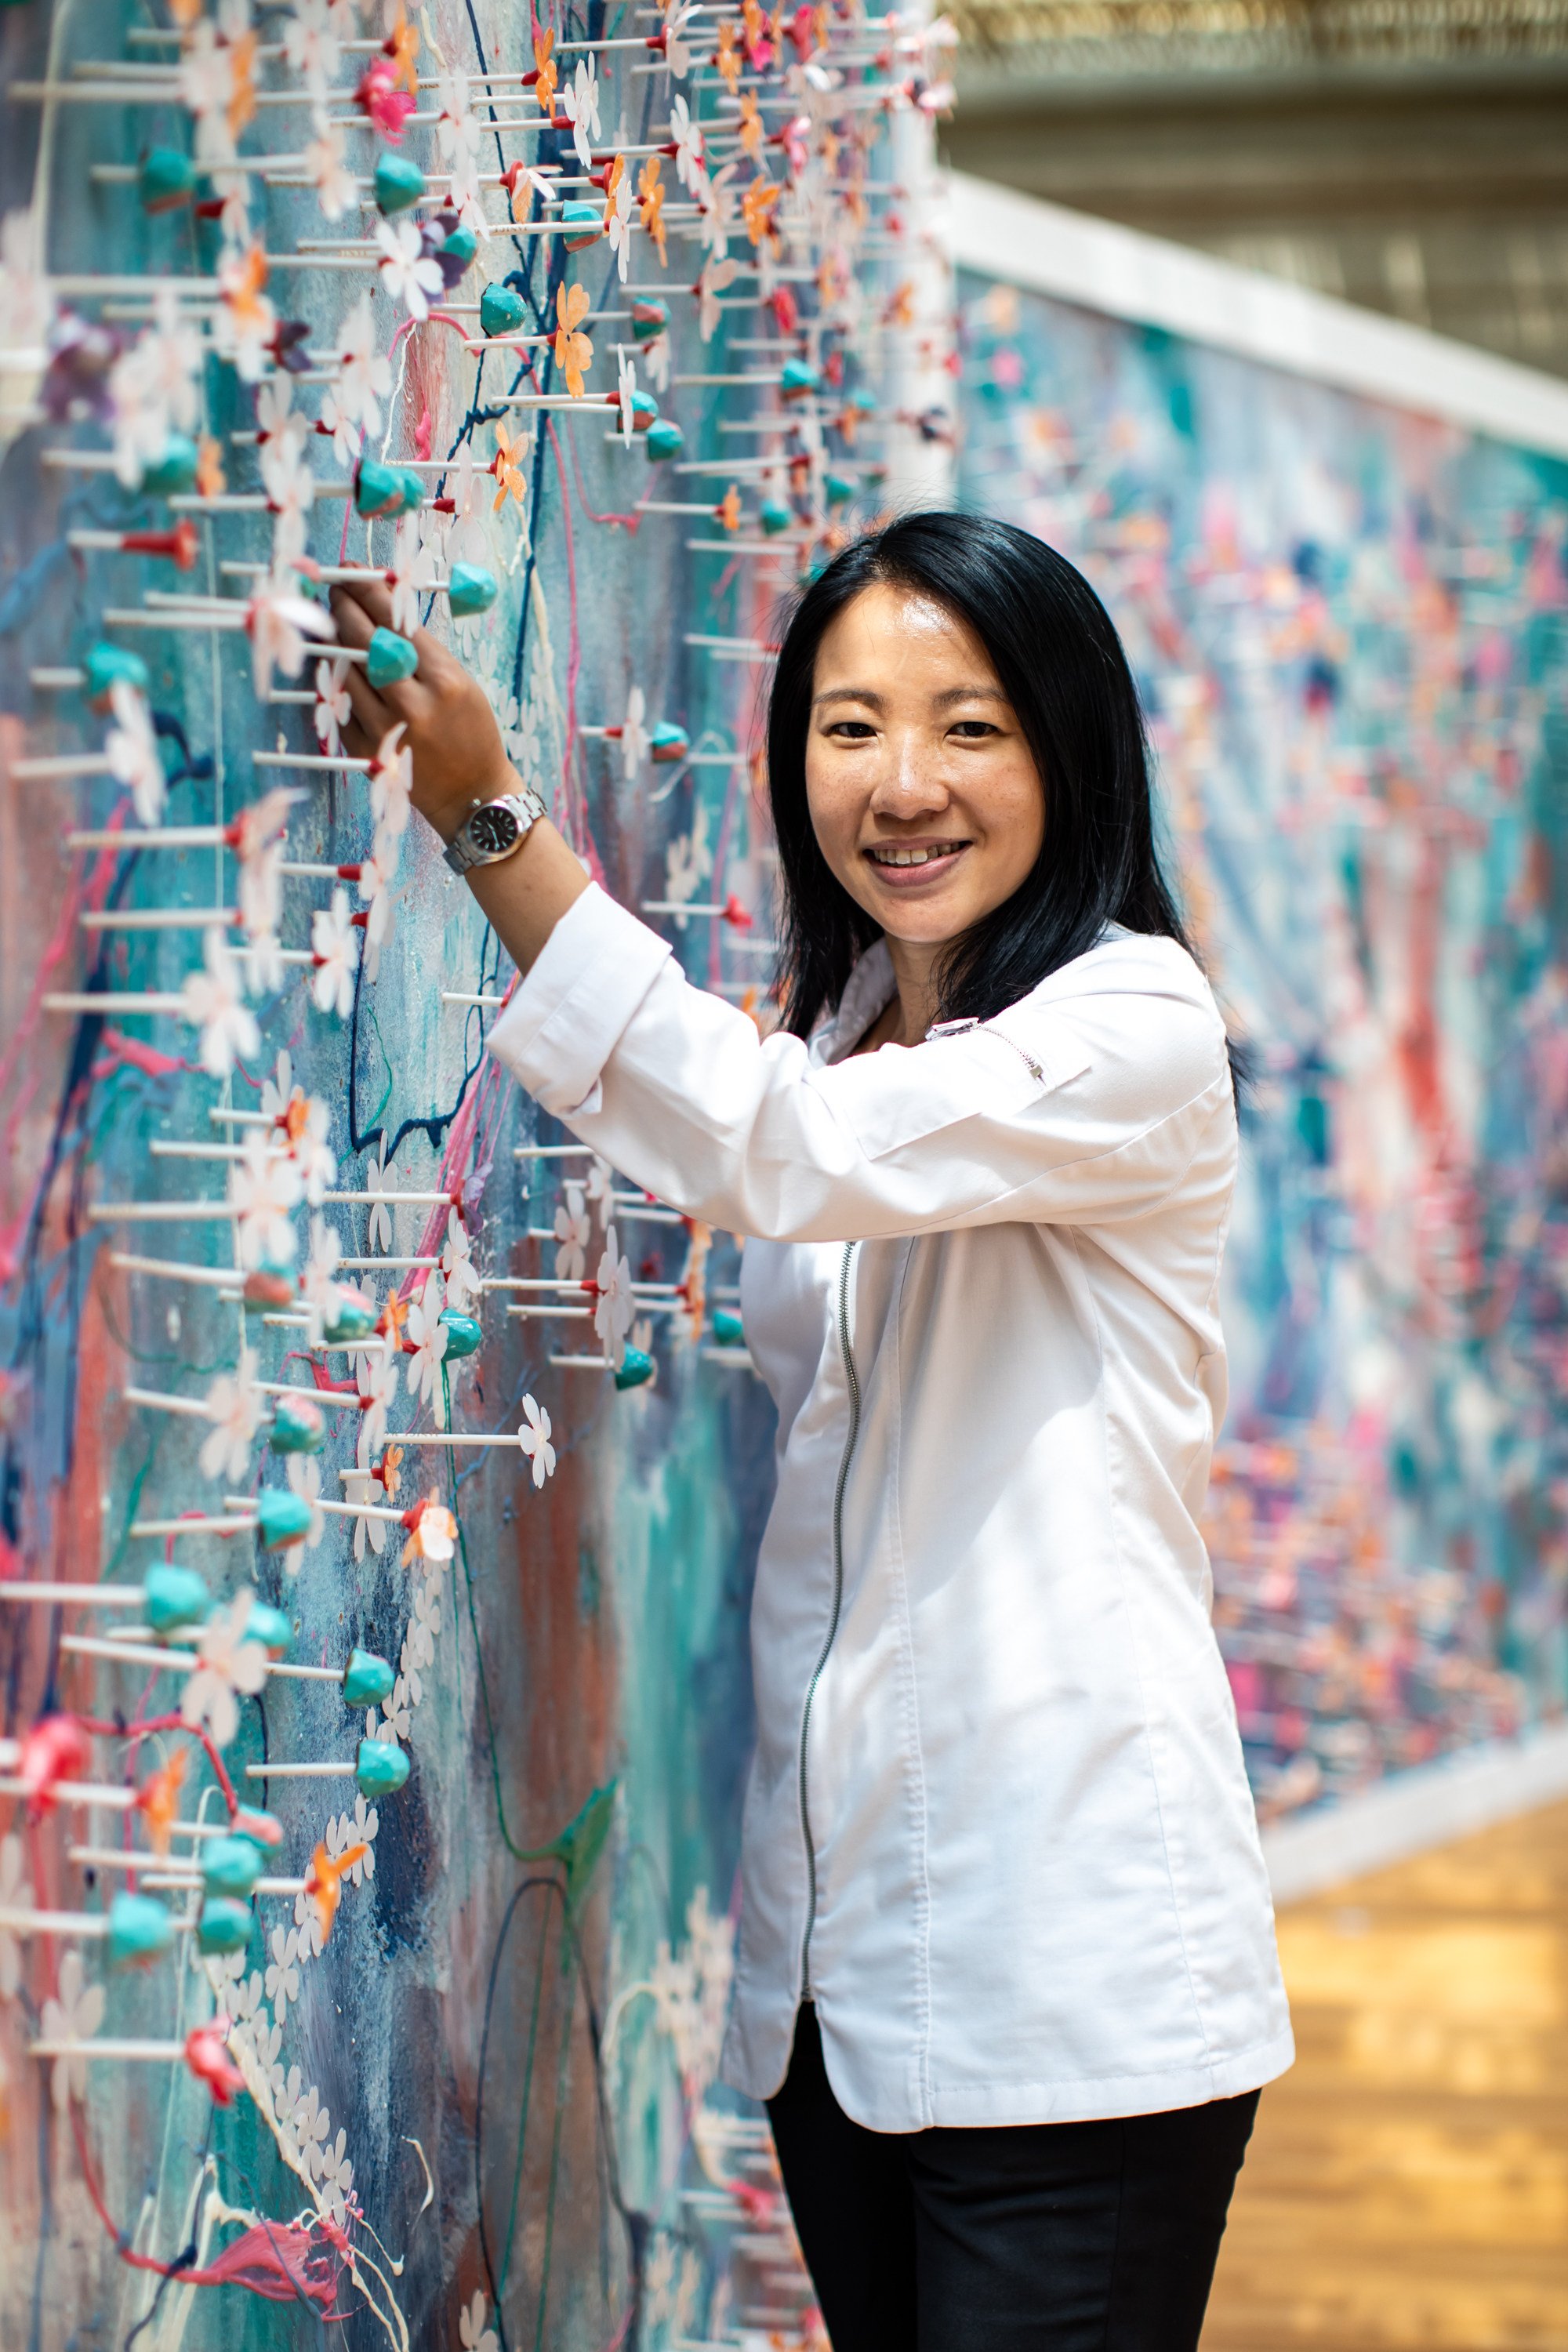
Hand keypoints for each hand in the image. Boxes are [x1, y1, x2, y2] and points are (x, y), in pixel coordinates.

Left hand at [329, 578, 516, 842]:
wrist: (472, 796)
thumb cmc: (470, 733)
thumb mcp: (461, 685)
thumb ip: (423, 651)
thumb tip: (382, 607)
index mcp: (446, 683)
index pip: (397, 623)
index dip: (369, 591)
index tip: (352, 571)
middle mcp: (414, 705)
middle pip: (365, 641)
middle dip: (344, 606)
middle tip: (336, 589)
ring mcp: (386, 730)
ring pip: (345, 670)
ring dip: (335, 639)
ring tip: (333, 621)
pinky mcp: (366, 749)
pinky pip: (342, 702)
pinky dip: (336, 677)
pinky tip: (336, 661)